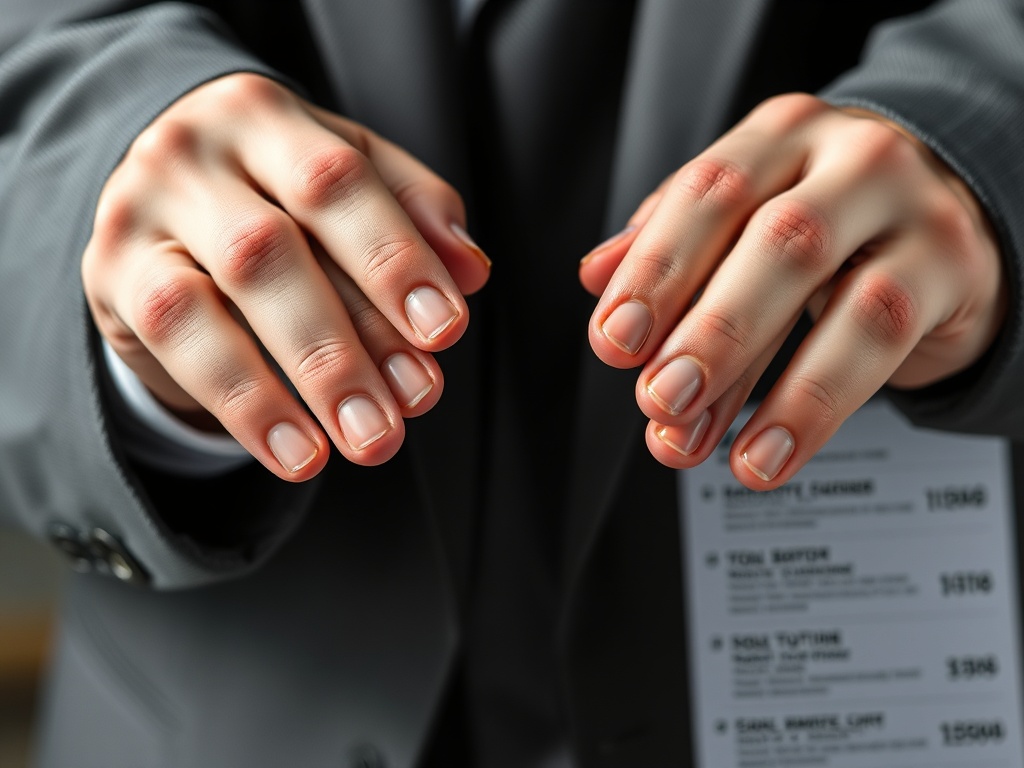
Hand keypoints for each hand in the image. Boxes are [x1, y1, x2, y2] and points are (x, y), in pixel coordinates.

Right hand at [83, 73, 489, 479]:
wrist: (162, 188)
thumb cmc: (276, 186)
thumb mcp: (347, 176)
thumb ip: (413, 211)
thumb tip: (472, 270)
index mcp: (265, 116)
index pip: (337, 181)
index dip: (393, 256)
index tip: (444, 327)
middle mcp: (192, 155)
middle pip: (273, 249)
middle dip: (353, 337)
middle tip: (413, 402)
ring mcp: (140, 214)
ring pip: (215, 301)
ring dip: (299, 380)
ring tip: (364, 439)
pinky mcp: (111, 274)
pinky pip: (176, 344)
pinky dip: (245, 405)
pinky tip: (296, 451)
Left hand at [580, 93, 1005, 489]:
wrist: (947, 219)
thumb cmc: (829, 221)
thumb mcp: (747, 216)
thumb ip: (672, 244)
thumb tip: (597, 278)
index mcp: (780, 136)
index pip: (708, 191)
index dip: (656, 269)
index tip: (615, 339)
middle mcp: (851, 158)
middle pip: (778, 240)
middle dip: (707, 328)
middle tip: (658, 396)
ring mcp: (912, 210)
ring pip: (842, 295)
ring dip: (756, 379)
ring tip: (698, 442)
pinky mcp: (951, 268)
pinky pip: (881, 344)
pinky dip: (813, 411)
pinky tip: (766, 454)